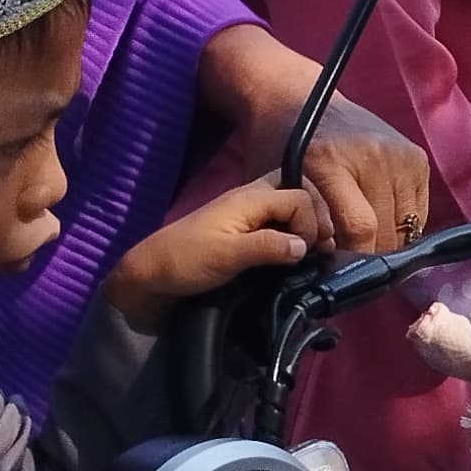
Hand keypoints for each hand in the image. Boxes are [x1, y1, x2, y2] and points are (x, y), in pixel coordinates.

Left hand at [104, 179, 329, 334]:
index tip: (308, 252)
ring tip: (312, 254)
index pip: (299, 196)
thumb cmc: (185, 262)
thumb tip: (305, 246)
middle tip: (322, 247)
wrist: (148, 278)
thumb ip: (268, 247)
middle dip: (315, 215)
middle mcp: (250, 201)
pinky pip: (275, 224)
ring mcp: (245, 217)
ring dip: (304, 226)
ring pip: (287, 207)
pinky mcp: (240, 235)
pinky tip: (293, 257)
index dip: (312, 222)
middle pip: (296, 191)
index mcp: (248, 199)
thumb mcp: (227, 256)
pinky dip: (290, 236)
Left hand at [192, 29, 430, 249]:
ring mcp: (398, 153)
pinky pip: (419, 208)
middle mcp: (372, 155)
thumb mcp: (276, 186)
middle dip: (372, 255)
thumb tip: (324, 270)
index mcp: (331, 162)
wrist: (295, 96)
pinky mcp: (415, 155)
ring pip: (408, 224)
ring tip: (367, 242)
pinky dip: (403, 222)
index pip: (361, 227)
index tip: (341, 268)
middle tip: (353, 262)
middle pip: (388, 230)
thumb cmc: (278, 145)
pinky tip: (381, 221)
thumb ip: (299, 225)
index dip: (354, 258)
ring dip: (390, 240)